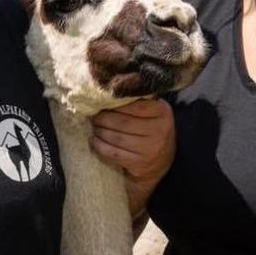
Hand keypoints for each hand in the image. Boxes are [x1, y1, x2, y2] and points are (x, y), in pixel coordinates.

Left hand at [90, 98, 174, 217]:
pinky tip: (94, 142)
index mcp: (162, 112)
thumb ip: (137, 101)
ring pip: (116, 138)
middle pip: (122, 122)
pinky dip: (100, 147)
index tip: (101, 102)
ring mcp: (151, 149)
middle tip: (93, 116)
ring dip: (100, 132)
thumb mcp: (152, 112)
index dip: (114, 104)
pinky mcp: (140, 164)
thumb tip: (107, 90)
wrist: (161, 160)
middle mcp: (160, 130)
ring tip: (94, 127)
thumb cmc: (151, 129)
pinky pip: (114, 154)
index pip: (134, 104)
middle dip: (103, 118)